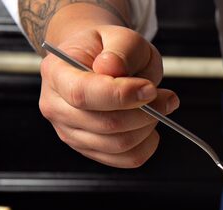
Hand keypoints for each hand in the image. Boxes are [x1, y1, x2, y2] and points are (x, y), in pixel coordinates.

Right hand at [38, 25, 177, 167]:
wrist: (98, 62)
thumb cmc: (109, 51)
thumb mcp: (120, 37)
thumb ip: (121, 49)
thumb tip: (112, 67)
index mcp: (56, 73)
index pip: (83, 94)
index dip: (121, 95)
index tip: (150, 89)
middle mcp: (56, 106)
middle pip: (106, 124)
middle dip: (146, 112)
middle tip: (166, 96)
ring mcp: (70, 132)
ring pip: (119, 144)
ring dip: (148, 127)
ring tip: (158, 106)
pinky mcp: (90, 150)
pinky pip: (127, 159)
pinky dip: (148, 144)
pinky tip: (149, 125)